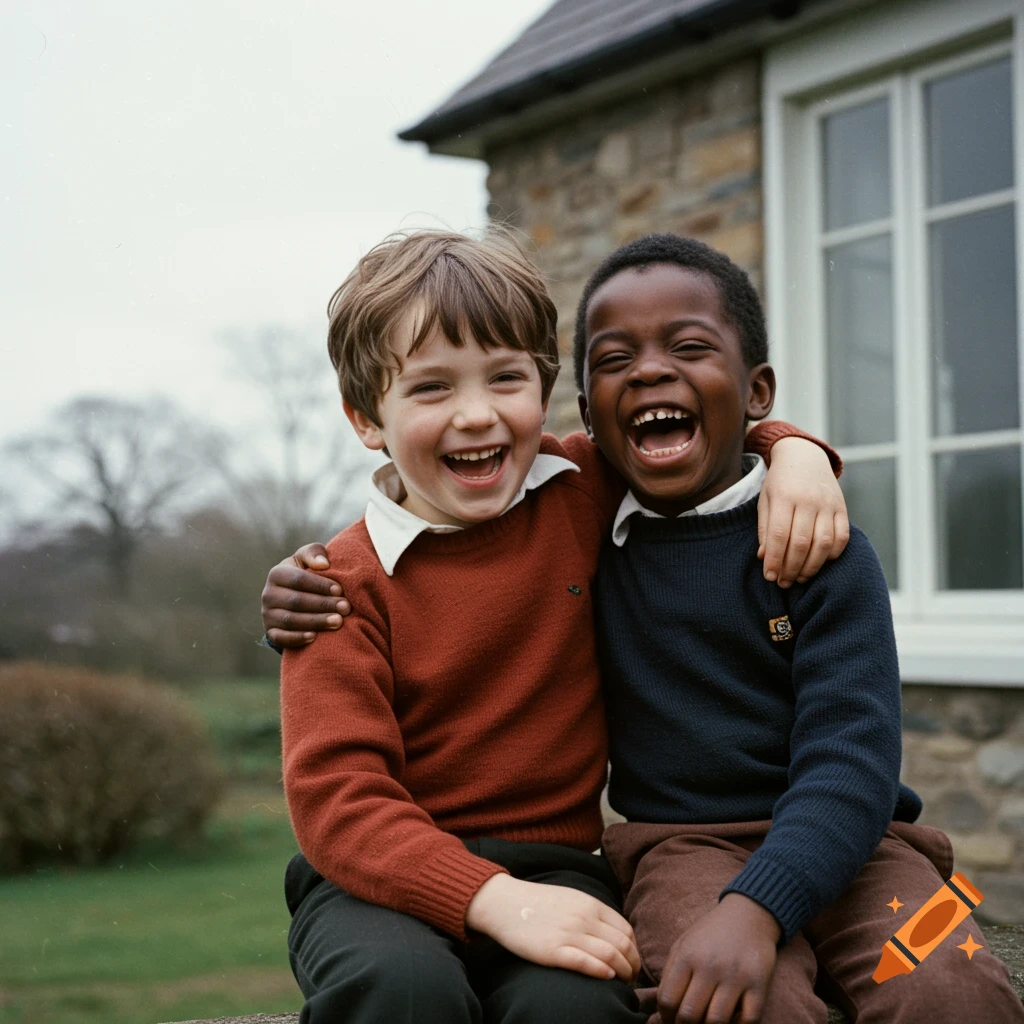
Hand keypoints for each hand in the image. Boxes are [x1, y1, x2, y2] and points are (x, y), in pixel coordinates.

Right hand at [261, 543, 350, 647]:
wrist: (293, 598)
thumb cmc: (306, 574)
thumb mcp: (308, 559)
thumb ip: (315, 553)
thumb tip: (323, 564)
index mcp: (277, 573)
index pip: (298, 579)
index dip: (320, 585)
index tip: (340, 590)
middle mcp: (268, 594)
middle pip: (296, 601)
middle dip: (323, 605)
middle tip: (345, 608)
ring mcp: (268, 615)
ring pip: (290, 620)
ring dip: (316, 622)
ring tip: (338, 622)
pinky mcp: (270, 632)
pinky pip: (281, 638)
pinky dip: (297, 638)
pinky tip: (314, 637)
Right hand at [465, 873, 640, 982]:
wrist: (505, 903)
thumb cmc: (538, 903)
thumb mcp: (572, 898)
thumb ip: (593, 912)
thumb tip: (615, 934)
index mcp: (590, 904)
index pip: (626, 930)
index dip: (635, 950)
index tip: (633, 962)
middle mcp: (583, 918)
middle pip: (623, 945)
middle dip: (633, 965)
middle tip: (632, 977)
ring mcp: (569, 934)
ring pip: (610, 955)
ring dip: (623, 972)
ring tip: (623, 982)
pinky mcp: (553, 951)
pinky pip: (586, 963)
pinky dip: (602, 972)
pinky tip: (607, 977)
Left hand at [657, 894, 779, 1023]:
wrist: (748, 915)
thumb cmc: (711, 933)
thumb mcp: (683, 944)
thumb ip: (669, 975)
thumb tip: (662, 1012)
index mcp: (687, 956)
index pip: (668, 1000)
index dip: (666, 1018)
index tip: (671, 1021)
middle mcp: (710, 966)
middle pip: (690, 1015)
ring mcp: (736, 976)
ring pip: (716, 1022)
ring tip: (706, 1023)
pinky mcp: (759, 984)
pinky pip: (748, 1020)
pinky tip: (731, 1021)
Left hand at [758, 437, 848, 587]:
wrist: (805, 457)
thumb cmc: (780, 483)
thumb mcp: (765, 500)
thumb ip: (765, 528)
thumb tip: (764, 557)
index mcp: (784, 496)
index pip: (779, 534)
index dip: (774, 559)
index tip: (769, 576)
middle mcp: (808, 500)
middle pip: (801, 542)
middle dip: (791, 568)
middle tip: (783, 582)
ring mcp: (828, 504)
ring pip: (823, 543)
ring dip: (811, 566)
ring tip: (799, 578)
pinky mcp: (842, 508)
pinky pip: (842, 537)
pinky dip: (832, 554)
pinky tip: (820, 563)